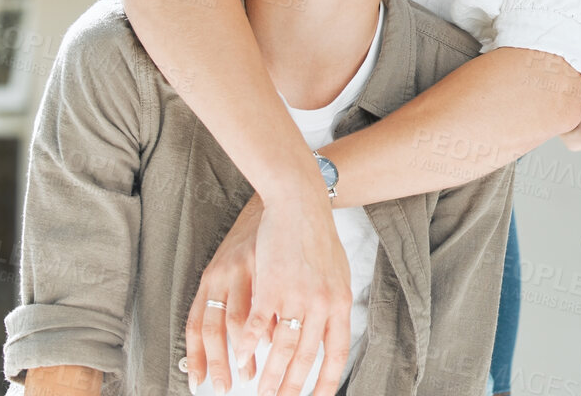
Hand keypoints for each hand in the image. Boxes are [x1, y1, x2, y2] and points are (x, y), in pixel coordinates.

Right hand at [185, 190, 354, 395]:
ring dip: (269, 374)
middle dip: (292, 387)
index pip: (336, 353)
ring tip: (259, 392)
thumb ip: (330, 306)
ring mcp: (296, 295)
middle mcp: (321, 303)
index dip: (326, 381)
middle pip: (306, 357)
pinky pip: (258, 323)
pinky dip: (248, 344)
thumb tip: (326, 336)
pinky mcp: (272, 285)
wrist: (302, 204)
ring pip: (281, 347)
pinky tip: (241, 357)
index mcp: (339, 302)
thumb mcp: (336, 273)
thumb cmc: (318, 238)